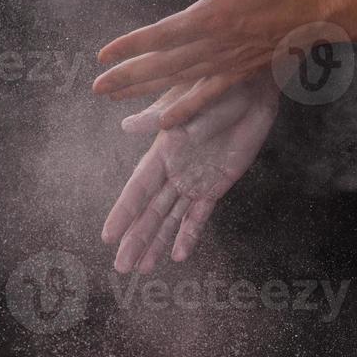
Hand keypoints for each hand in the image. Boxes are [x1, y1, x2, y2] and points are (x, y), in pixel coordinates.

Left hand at [92, 0, 338, 127]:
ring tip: (116, 99)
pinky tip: (165, 122)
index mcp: (215, 15)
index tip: (102, 56)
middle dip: (128, 77)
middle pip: (164, 65)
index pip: (162, 34)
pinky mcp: (244, 72)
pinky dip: (185, 109)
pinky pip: (209, 96)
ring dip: (146, 92)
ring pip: (181, 81)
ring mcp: (232, 62)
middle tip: (96, 88)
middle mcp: (219, 45)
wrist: (330, 6)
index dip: (130, 46)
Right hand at [103, 76, 280, 272]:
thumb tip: (126, 127)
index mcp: (162, 151)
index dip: (123, 213)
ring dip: (158, 243)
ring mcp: (195, 179)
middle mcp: (174, 170)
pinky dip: (189, 234)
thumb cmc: (215, 87)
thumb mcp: (188, 101)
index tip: (107, 236)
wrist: (250, 88)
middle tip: (121, 267)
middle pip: (151, 211)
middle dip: (136, 239)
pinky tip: (179, 256)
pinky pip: (200, 215)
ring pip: (171, 218)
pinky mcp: (217, 184)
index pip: (138, 188)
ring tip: (143, 269)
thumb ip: (161, 119)